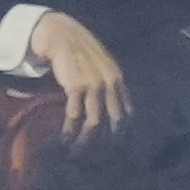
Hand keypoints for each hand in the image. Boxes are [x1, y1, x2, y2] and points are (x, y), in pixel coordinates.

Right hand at [26, 10, 130, 142]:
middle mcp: (109, 83)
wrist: (62, 35)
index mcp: (117, 78)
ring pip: (94, 122)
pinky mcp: (75, 86)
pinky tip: (64, 139)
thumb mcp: (102, 64)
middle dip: (106, 142)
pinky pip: (74, 115)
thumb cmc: (80, 50)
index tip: (114, 145)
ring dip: (85, 141)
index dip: (123, 131)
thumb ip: (109, 82)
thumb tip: (110, 105)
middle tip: (96, 154)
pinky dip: (69, 130)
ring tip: (75, 151)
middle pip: (115, 121)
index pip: (127, 112)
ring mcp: (93, 85)